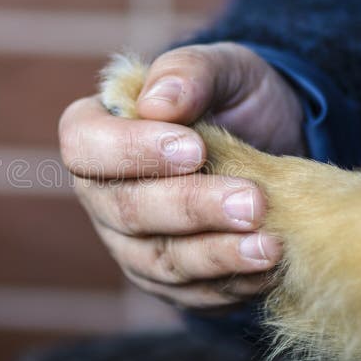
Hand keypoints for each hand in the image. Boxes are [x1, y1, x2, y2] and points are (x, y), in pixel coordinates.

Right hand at [58, 42, 303, 308]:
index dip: (131, 151)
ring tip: (271, 245)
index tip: (194, 148)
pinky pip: (192, 293)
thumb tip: (159, 102)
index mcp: (98, 132)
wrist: (274, 143)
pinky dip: (232, 283)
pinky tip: (270, 267)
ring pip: (159, 260)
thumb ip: (189, 73)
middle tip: (252, 202)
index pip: (85, 145)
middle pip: (125, 210)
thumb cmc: (234, 99)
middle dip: (190, 208)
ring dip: (216, 256)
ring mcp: (131, 243)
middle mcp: (103, 194)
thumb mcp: (223, 67)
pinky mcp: (168, 280)